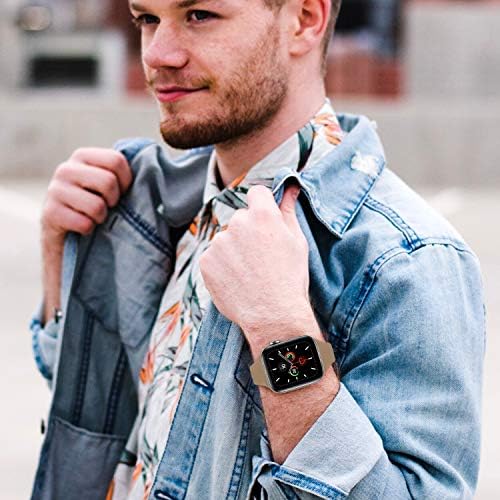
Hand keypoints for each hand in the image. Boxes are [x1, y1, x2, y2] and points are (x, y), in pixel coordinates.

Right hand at [41, 147, 131, 245]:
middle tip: (107, 206)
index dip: (126, 181)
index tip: (122, 192)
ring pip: (97, 205)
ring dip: (101, 217)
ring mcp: (55, 190)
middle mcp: (66, 169)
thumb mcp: (107, 185)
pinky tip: (82, 226)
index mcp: (83, 156)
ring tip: (94, 217)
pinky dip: (88, 229)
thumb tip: (151, 168)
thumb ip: (121, 172)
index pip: (116, 160)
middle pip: (108, 182)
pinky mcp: (50, 213)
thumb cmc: (95, 206)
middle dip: (114, 200)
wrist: (66, 236)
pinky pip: (84, 223)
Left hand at [199, 183, 311, 344]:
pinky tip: (236, 280)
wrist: (272, 315)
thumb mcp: (297, 242)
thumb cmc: (290, 278)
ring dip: (234, 250)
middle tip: (260, 257)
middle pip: (241, 218)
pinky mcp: (206, 261)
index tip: (265, 221)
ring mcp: (219, 242)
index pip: (257, 193)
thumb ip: (289, 211)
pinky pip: (214, 257)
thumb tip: (291, 189)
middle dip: (248, 231)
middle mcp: (237, 223)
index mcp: (262, 215)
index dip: (262, 205)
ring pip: (226, 239)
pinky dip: (222, 266)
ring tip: (249, 273)